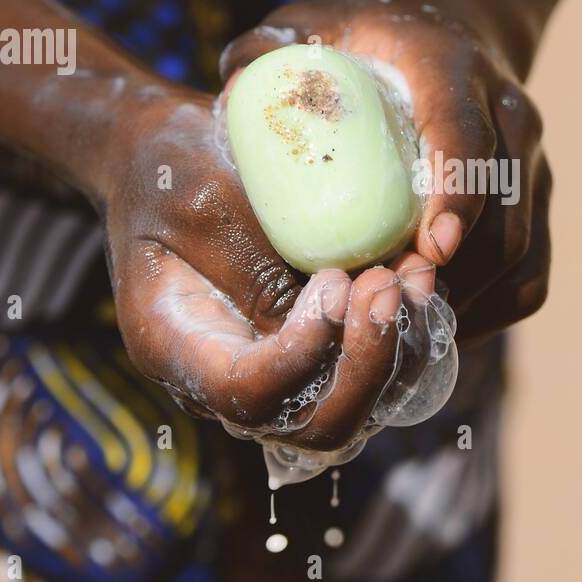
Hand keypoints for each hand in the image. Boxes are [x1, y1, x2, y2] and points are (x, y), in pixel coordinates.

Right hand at [97, 84, 438, 451]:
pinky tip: (416, 272)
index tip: (335, 283)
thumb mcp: (206, 201)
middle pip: (316, 425)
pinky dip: (404, 333)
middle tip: (387, 284)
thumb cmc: (173, 168)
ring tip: (415, 272)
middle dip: (367, 365)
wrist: (165, 155)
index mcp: (174, 348)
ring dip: (399, 349)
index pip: (248, 395)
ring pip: (356, 406)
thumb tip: (335, 312)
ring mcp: (274, 373)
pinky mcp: (312, 350)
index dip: (303, 355)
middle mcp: (224, 381)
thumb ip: (259, 268)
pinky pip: (369, 370)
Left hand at [219, 0, 551, 343]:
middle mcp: (510, 117)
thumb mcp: (314, 25)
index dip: (455, 197)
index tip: (428, 250)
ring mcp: (531, 165)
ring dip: (466, 300)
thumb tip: (231, 100)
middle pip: (504, 215)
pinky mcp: (535, 203)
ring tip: (399, 326)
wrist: (448, 29)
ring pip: (520, 253)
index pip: (467, 138)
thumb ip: (270, 51)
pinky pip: (529, 276)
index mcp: (455, 71)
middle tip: (387, 307)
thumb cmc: (365, 37)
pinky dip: (488, 311)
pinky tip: (430, 326)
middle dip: (454, 274)